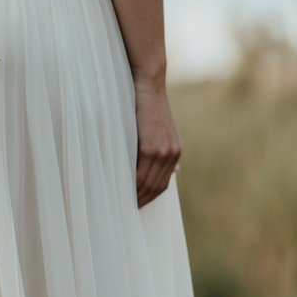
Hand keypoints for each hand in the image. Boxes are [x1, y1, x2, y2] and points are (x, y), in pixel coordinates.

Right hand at [132, 75, 181, 207]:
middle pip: (157, 187)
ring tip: (121, 204)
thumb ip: (152, 148)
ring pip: (148, 183)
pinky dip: (131, 185)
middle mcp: (172, 153)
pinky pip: (140, 174)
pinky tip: (121, 190)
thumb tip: (142, 167)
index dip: (150, 197)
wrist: (148, 86)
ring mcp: (162, 151)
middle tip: (126, 210)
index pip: (163, 183)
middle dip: (142, 201)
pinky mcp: (150, 147)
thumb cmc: (145, 106)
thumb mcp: (155, 129)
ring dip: (135, 196)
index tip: (136, 204)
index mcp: (175, 151)